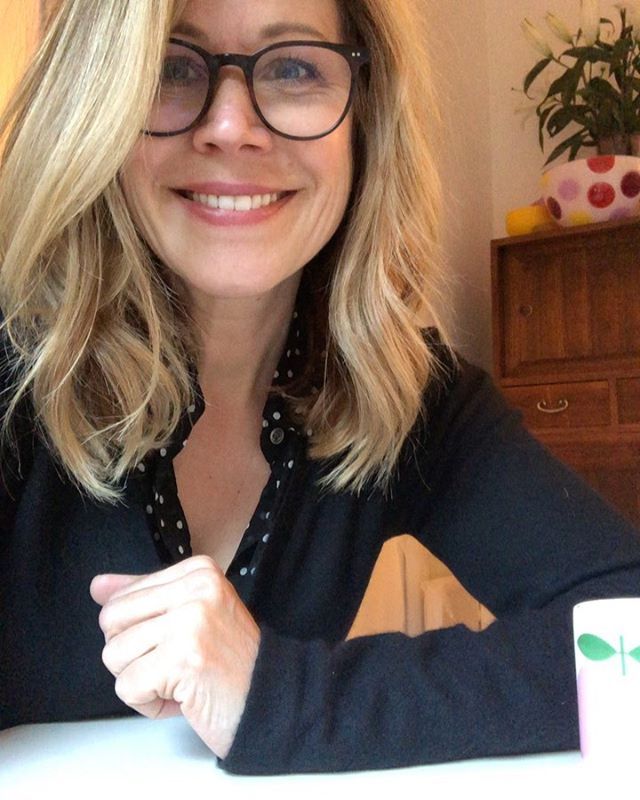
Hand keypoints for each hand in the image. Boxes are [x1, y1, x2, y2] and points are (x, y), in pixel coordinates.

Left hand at [90, 555, 259, 758]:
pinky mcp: (183, 657)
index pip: (123, 597)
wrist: (272, 700)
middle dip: (132, 656)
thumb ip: (144, 596)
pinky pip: (127, 686)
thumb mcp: (190, 615)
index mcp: (198, 570)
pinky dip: (148, 703)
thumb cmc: (229, 663)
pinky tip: (181, 698)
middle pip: (112, 621)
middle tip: (175, 665)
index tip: (179, 644)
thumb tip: (98, 586)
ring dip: (141, 682)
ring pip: (114, 654)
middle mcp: (196, 587)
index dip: (140, 633)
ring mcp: (191, 620)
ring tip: (181, 681)